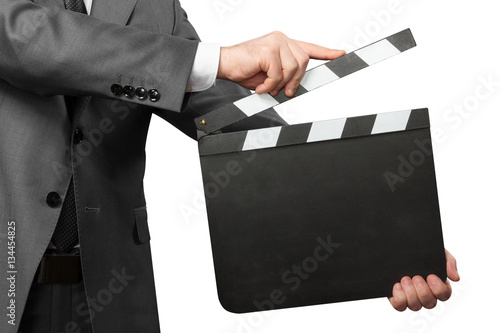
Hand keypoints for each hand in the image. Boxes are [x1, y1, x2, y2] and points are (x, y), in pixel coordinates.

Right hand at [217, 31, 344, 96]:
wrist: (224, 64)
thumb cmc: (244, 69)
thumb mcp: (269, 76)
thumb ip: (284, 77)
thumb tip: (294, 88)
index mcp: (284, 44)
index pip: (309, 48)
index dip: (327, 52)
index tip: (341, 54)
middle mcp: (282, 39)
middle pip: (303, 62)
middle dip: (295, 81)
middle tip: (283, 91)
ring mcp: (276, 42)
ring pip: (293, 68)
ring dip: (280, 83)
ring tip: (267, 87)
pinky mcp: (268, 49)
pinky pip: (278, 74)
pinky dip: (270, 85)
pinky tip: (261, 86)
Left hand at [389, 250, 459, 310]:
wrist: (400, 248)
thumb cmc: (422, 252)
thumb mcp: (438, 252)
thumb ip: (449, 262)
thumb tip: (456, 278)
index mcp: (437, 285)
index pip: (444, 295)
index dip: (438, 288)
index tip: (431, 276)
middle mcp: (425, 295)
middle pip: (430, 303)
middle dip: (423, 291)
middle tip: (416, 277)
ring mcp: (411, 298)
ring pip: (415, 306)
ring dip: (411, 293)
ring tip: (405, 279)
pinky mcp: (398, 298)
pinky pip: (400, 306)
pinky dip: (399, 298)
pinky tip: (397, 285)